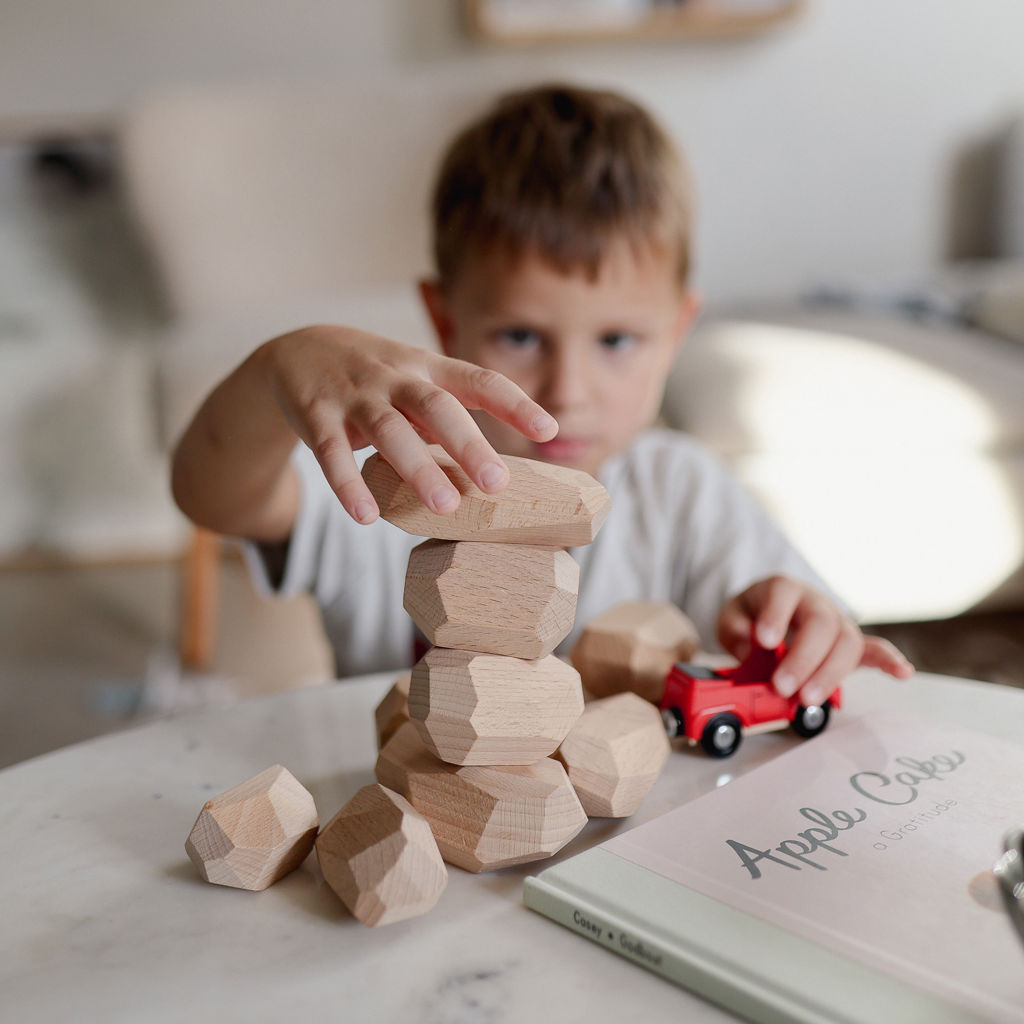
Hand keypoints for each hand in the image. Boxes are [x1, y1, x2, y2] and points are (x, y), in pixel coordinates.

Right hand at [258, 326, 557, 523]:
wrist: (296, 351)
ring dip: (417, 468)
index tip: (550, 431)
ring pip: (389, 431)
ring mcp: (355, 395)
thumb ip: (450, 419)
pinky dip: (348, 484)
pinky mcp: (316, 415)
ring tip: (445, 506)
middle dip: (468, 444)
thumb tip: (497, 473)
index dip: (515, 404)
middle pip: (436, 407)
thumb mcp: (415, 382)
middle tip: (496, 484)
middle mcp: (395, 377)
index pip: (479, 381)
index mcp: (428, 368)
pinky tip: (366, 516)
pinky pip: (331, 453)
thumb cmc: (375, 379)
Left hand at [716, 576, 913, 706]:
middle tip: (782, 687)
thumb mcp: (732, 615)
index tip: (764, 642)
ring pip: (846, 642)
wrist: (770, 612)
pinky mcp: (849, 643)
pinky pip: (875, 648)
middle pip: (821, 624)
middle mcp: (815, 602)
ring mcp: (837, 622)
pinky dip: (889, 660)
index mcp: (784, 589)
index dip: (775, 617)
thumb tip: (751, 646)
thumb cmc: (752, 615)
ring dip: (829, 674)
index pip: (783, 595)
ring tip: (807, 699)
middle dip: (803, 659)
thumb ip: (735, 628)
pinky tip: (902, 673)